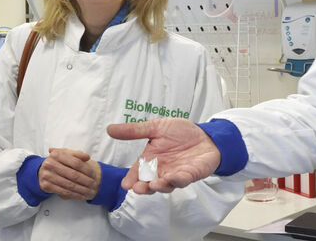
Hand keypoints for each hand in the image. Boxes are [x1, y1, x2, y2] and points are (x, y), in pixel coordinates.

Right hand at [38, 148, 99, 199]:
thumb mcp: (66, 154)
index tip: (93, 174)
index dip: (87, 169)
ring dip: (82, 190)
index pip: (76, 163)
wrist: (41, 171)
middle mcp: (50, 164)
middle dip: (86, 181)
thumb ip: (77, 154)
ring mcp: (47, 176)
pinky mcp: (46, 186)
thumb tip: (87, 157)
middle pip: (74, 175)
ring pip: (70, 185)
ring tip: (90, 192)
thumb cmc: (57, 162)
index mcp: (56, 154)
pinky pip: (64, 192)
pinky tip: (81, 195)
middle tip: (94, 184)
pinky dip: (75, 195)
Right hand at [106, 118, 220, 193]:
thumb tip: (109, 129)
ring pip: (166, 185)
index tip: (125, 184)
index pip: (138, 172)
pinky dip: (178, 180)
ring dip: (160, 186)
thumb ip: (134, 131)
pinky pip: (183, 180)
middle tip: (138, 188)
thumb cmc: (180, 132)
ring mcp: (176, 174)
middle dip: (143, 187)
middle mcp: (161, 170)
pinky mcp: (190, 174)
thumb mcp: (155, 127)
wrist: (205, 134)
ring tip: (154, 184)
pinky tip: (173, 178)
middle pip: (149, 183)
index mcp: (151, 160)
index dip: (131, 179)